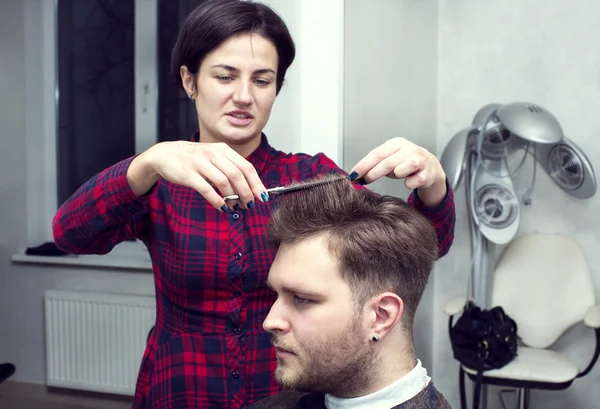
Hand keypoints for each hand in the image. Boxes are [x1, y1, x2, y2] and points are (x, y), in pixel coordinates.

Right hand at [127, 141, 267, 210]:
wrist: (164, 154)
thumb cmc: (193, 159)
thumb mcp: (213, 157)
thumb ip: (229, 168)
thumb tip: (249, 187)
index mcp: (222, 149)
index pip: (246, 166)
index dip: (256, 183)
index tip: (263, 196)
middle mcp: (213, 154)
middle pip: (237, 175)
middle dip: (247, 193)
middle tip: (249, 205)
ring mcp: (200, 163)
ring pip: (224, 182)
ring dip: (233, 197)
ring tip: (235, 207)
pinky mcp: (188, 174)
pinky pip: (207, 189)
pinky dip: (217, 200)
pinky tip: (222, 207)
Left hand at [350, 137, 446, 207]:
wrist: (430, 167)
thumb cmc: (404, 163)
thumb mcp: (389, 159)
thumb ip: (374, 165)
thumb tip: (356, 175)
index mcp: (397, 143)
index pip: (376, 154)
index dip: (363, 165)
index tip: (353, 174)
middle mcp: (409, 149)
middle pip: (387, 162)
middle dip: (373, 173)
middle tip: (365, 180)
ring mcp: (419, 160)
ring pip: (400, 171)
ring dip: (395, 175)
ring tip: (398, 174)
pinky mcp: (427, 173)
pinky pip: (412, 182)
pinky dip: (408, 183)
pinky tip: (409, 181)